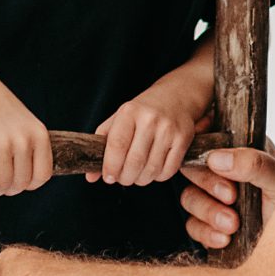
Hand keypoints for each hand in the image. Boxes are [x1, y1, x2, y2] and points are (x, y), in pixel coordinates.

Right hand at [0, 66, 51, 196]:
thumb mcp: (25, 125)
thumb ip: (31, 150)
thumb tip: (28, 184)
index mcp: (39, 135)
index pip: (42, 176)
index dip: (28, 185)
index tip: (17, 180)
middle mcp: (23, 139)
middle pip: (20, 183)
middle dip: (8, 189)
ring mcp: (1, 141)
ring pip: (1, 183)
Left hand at [92, 82, 206, 186]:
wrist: (176, 96)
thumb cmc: (143, 111)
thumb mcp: (119, 119)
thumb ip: (103, 146)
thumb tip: (91, 177)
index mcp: (129, 112)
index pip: (117, 145)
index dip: (111, 166)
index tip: (108, 177)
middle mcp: (150, 119)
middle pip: (134, 162)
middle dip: (125, 178)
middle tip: (122, 178)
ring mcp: (168, 129)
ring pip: (151, 170)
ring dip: (141, 180)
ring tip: (137, 175)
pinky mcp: (183, 139)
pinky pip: (168, 171)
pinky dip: (158, 177)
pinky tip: (153, 169)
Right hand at [179, 144, 274, 249]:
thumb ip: (253, 164)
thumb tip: (216, 158)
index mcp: (242, 151)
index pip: (208, 139)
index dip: (202, 150)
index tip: (213, 163)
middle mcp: (226, 172)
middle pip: (193, 169)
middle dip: (209, 185)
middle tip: (231, 198)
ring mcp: (216, 199)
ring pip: (189, 198)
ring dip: (208, 213)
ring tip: (232, 225)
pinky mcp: (211, 224)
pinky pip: (193, 226)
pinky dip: (206, 233)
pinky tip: (225, 239)